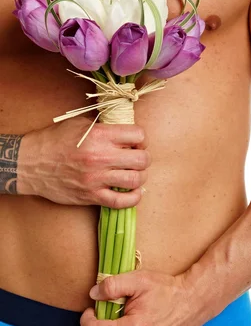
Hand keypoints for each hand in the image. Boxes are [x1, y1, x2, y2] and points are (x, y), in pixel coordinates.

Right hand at [17, 116, 150, 207]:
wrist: (31, 163)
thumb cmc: (54, 141)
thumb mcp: (79, 124)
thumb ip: (104, 127)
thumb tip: (125, 131)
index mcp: (99, 136)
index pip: (138, 135)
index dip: (141, 138)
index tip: (136, 142)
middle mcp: (101, 157)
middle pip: (142, 159)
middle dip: (144, 158)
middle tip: (137, 158)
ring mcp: (97, 178)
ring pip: (136, 180)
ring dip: (140, 177)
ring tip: (134, 174)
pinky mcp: (92, 196)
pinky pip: (122, 202)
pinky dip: (133, 198)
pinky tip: (133, 192)